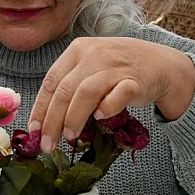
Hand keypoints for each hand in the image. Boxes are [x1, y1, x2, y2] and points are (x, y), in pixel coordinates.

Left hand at [29, 38, 194, 151]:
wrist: (160, 64)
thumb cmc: (118, 69)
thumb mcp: (90, 68)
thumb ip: (70, 87)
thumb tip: (45, 122)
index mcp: (77, 50)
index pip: (51, 81)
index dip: (40, 108)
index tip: (34, 131)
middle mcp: (94, 54)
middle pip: (65, 91)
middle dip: (52, 121)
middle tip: (47, 144)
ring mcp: (115, 66)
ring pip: (86, 93)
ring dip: (74, 118)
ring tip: (69, 137)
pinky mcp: (135, 80)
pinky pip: (117, 95)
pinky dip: (107, 108)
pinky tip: (100, 118)